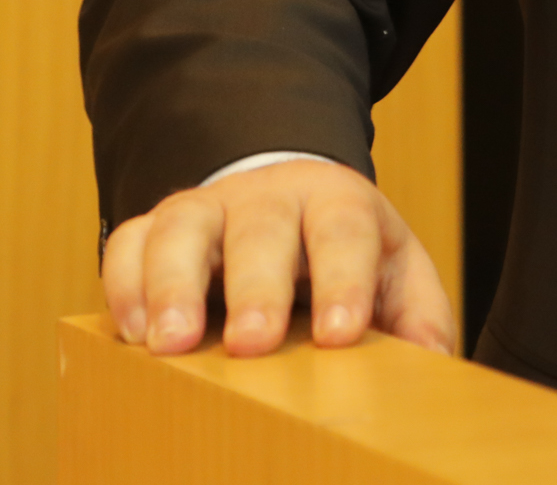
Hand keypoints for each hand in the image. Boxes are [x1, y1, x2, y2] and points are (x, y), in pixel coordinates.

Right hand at [102, 159, 455, 357]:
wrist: (288, 200)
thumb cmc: (343, 253)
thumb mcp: (393, 271)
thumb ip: (416, 313)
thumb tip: (432, 359)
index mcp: (338, 202)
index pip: (345, 232)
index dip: (343, 282)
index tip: (340, 336)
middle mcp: (270, 197)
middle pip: (261, 229)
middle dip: (255, 288)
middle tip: (251, 344)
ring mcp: (208, 208)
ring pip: (183, 228)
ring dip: (173, 284)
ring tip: (170, 344)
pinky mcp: (155, 228)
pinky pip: (128, 244)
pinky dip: (125, 285)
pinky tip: (131, 332)